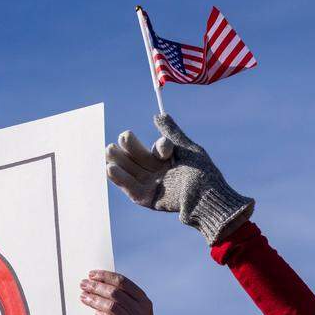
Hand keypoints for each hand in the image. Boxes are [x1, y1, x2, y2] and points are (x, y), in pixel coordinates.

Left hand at [79, 271, 160, 314]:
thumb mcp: (135, 310)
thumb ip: (122, 298)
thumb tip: (98, 282)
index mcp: (143, 300)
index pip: (123, 282)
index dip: (106, 276)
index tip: (91, 274)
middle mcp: (142, 311)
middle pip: (116, 293)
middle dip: (97, 287)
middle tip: (83, 285)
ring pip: (113, 307)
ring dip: (96, 300)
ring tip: (84, 298)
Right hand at [106, 114, 253, 244]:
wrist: (206, 198)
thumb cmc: (203, 174)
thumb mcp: (187, 149)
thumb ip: (171, 133)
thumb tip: (158, 115)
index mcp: (170, 161)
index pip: (157, 149)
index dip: (159, 147)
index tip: (166, 149)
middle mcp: (160, 173)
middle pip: (139, 159)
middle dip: (128, 149)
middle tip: (120, 139)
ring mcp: (153, 186)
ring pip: (132, 172)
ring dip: (119, 162)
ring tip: (108, 150)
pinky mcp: (147, 200)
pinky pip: (131, 189)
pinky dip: (121, 179)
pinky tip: (110, 168)